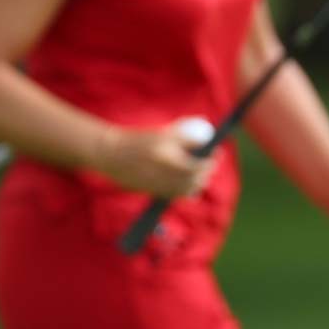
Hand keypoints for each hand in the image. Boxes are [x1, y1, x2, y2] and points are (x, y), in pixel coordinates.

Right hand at [92, 124, 211, 198]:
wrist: (112, 153)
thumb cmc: (140, 140)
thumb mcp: (164, 134)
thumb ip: (186, 138)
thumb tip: (207, 141)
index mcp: (166, 157)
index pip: (196, 165)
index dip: (210, 161)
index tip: (217, 153)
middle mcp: (162, 173)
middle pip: (193, 180)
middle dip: (206, 173)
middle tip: (211, 166)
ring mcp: (156, 184)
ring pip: (185, 190)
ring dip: (197, 184)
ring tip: (202, 177)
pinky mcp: (151, 192)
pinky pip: (174, 195)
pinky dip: (185, 192)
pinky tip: (191, 188)